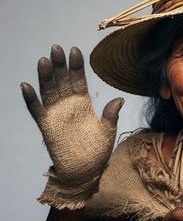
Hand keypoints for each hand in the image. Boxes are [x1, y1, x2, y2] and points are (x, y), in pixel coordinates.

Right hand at [20, 45, 123, 187]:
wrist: (84, 172)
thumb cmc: (97, 152)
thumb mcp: (107, 132)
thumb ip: (110, 115)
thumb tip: (119, 99)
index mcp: (84, 105)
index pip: (79, 81)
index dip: (76, 66)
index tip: (75, 50)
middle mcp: (69, 106)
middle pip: (62, 81)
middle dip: (60, 65)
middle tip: (57, 48)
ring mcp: (57, 115)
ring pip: (49, 91)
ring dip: (45, 77)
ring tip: (44, 60)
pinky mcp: (46, 126)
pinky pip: (36, 110)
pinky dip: (31, 99)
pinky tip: (25, 86)